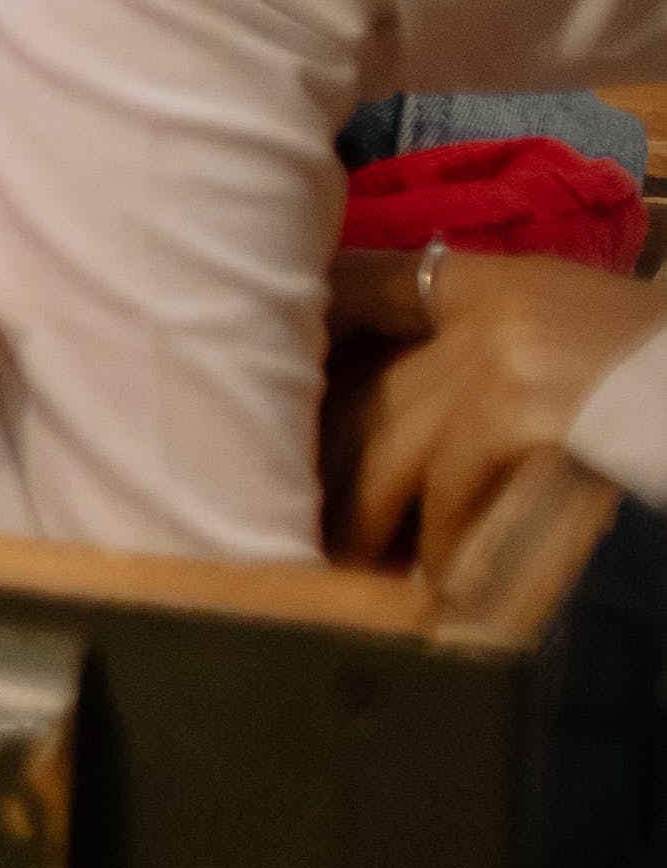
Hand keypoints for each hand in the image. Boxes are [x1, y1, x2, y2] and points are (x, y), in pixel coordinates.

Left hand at [323, 245, 666, 578]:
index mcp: (508, 283)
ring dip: (368, 518)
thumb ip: (505, 358)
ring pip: (389, 449)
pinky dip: (440, 545)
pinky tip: (434, 584)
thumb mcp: (589, 341)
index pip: (368, 284)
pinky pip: (450, 493)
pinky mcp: (517, 413)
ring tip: (348, 565)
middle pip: (367, 389)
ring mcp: (500, 360)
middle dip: (331, 463)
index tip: (277, 385)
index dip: (316, 336)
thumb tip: (419, 420)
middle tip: (306, 520)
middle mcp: (490, 312)